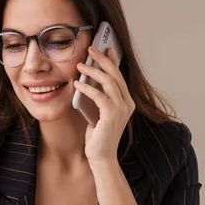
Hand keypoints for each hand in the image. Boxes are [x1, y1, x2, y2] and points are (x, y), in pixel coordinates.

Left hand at [74, 46, 134, 165]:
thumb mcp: (99, 112)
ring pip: (108, 82)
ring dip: (92, 71)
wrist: (101, 156)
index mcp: (127, 102)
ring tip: (79, 65)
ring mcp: (121, 109)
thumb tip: (87, 79)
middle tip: (91, 49)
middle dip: (102, 59)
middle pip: (115, 75)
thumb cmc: (98, 135)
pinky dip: (87, 88)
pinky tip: (77, 84)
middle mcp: (127, 104)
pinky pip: (99, 95)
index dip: (112, 60)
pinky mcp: (111, 115)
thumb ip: (99, 98)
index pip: (119, 76)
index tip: (105, 48)